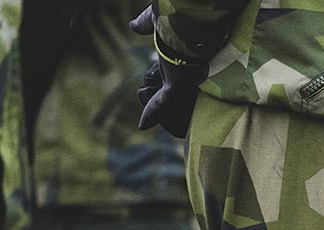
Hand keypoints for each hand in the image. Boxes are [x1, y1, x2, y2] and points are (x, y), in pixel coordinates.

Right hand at [131, 5, 207, 137]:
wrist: (184, 11)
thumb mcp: (158, 17)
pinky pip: (163, 102)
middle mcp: (189, 67)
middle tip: (154, 103)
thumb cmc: (174, 10)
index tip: (162, 80)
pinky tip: (142, 125)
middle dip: (169, 94)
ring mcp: (185, 76)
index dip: (170, 73)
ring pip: (171, 98)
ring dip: (157, 107)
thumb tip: (134, 26)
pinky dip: (152, 112)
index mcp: (186, 51)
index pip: (180, 67)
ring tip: (145, 118)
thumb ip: (146, 23)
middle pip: (180, 86)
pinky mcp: (177, 83)